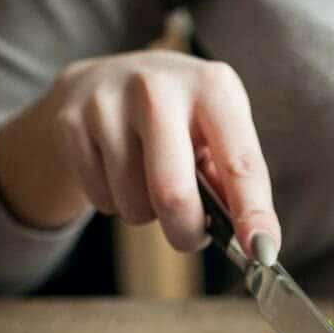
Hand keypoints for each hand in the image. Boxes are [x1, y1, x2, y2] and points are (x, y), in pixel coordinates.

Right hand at [0, 51, 279, 258]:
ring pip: (134, 204)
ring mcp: (108, 102)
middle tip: (190, 236)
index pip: (240, 162)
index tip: (263, 252)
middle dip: (186, 232)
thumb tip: (255, 242)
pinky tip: (117, 171)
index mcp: (213, 87)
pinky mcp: (70, 122)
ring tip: (148, 182)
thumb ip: (234, 182)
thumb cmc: (179, 119)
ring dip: (147, 215)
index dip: (253, 213)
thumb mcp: (216, 131)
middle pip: (173, 193)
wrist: (105, 80)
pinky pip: (101, 200)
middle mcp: (159, 86)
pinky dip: (115, 203)